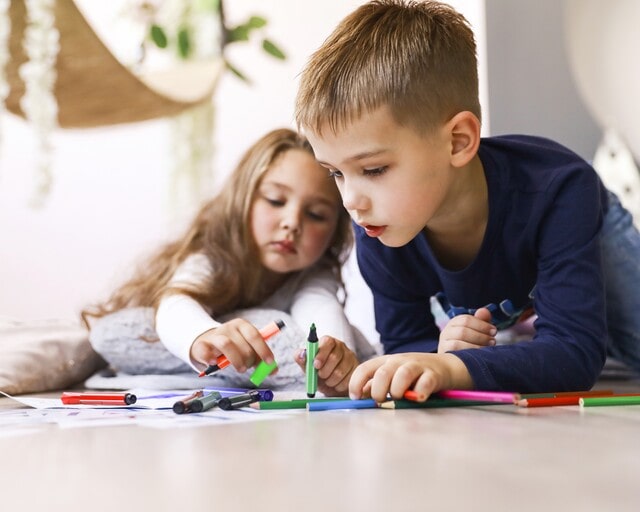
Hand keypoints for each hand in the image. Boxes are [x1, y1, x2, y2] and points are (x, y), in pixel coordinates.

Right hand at [190, 318, 274, 372]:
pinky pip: (205, 351)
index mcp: (242, 325)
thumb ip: (258, 357)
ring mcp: (214, 335)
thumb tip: (273, 370)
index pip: (255, 335)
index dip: (263, 350)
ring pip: (226, 344)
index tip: (269, 363)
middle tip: (248, 368)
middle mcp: (229, 327)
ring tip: (240, 369)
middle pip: (243, 343)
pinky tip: (215, 363)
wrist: (205, 341)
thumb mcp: (246, 347)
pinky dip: (210, 358)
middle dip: (249, 359)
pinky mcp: (201, 345)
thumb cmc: (231, 346)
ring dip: (236, 360)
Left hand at [295, 336, 358, 396]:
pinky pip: (348, 380)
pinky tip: (336, 383)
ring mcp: (350, 357)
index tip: (315, 365)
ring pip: (340, 371)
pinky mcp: (357, 369)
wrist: (330, 386)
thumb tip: (300, 354)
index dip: (321, 354)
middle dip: (324, 371)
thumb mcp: (307, 367)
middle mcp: (341, 347)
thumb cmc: (318, 373)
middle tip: (320, 375)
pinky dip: (338, 385)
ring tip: (327, 380)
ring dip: (330, 380)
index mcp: (328, 342)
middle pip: (334, 357)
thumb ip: (302, 359)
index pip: (327, 341)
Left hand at [348, 352, 471, 402]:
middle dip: (378, 391)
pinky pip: (424, 384)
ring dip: (397, 391)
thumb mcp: (392, 375)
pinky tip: (417, 398)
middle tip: (382, 401)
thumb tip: (360, 395)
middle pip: (382, 373)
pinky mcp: (433, 375)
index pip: (365, 368)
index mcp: (386, 361)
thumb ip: (375, 384)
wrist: (445, 366)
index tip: (356, 398)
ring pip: (402, 375)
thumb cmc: (413, 375)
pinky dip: (419, 394)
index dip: (356, 383)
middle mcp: (399, 361)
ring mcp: (417, 366)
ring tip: (400, 398)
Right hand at [437, 307, 496, 352]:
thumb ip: (481, 321)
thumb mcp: (477, 330)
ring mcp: (443, 345)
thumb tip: (485, 311)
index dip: (482, 325)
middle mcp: (446, 333)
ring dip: (475, 346)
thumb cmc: (470, 343)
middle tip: (492, 341)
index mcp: (454, 323)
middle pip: (462, 331)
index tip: (494, 331)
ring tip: (487, 349)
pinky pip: (456, 355)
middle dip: (480, 336)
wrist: (456, 362)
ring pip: (457, 344)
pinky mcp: (445, 357)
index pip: (466, 320)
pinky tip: (479, 357)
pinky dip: (469, 355)